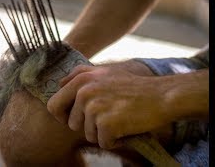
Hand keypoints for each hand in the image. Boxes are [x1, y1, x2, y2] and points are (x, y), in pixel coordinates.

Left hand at [47, 61, 171, 148]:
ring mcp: (94, 107)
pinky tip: (125, 128)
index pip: (53, 104)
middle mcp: (83, 91)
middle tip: (105, 119)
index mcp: (80, 79)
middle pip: (70, 123)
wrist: (161, 95)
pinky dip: (114, 140)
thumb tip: (59, 84)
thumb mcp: (103, 72)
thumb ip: (79, 75)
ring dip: (102, 132)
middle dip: (85, 125)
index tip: (79, 117)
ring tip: (119, 119)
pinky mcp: (105, 124)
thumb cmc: (133, 86)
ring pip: (87, 134)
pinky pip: (102, 142)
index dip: (64, 115)